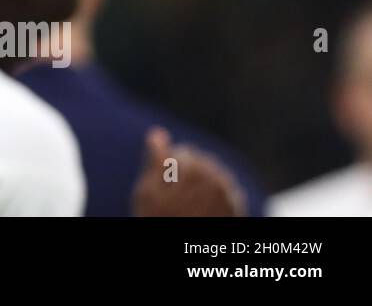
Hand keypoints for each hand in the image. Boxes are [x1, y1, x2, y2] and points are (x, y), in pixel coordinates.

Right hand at [131, 127, 245, 216]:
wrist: (186, 250)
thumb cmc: (160, 220)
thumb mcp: (148, 190)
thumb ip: (155, 159)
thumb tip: (157, 133)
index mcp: (194, 166)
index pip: (185, 153)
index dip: (170, 169)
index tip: (164, 189)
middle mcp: (217, 176)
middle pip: (202, 163)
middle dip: (189, 175)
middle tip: (175, 199)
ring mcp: (229, 192)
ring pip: (214, 177)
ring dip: (203, 185)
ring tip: (189, 205)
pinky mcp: (236, 206)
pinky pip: (225, 192)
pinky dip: (214, 198)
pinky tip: (202, 211)